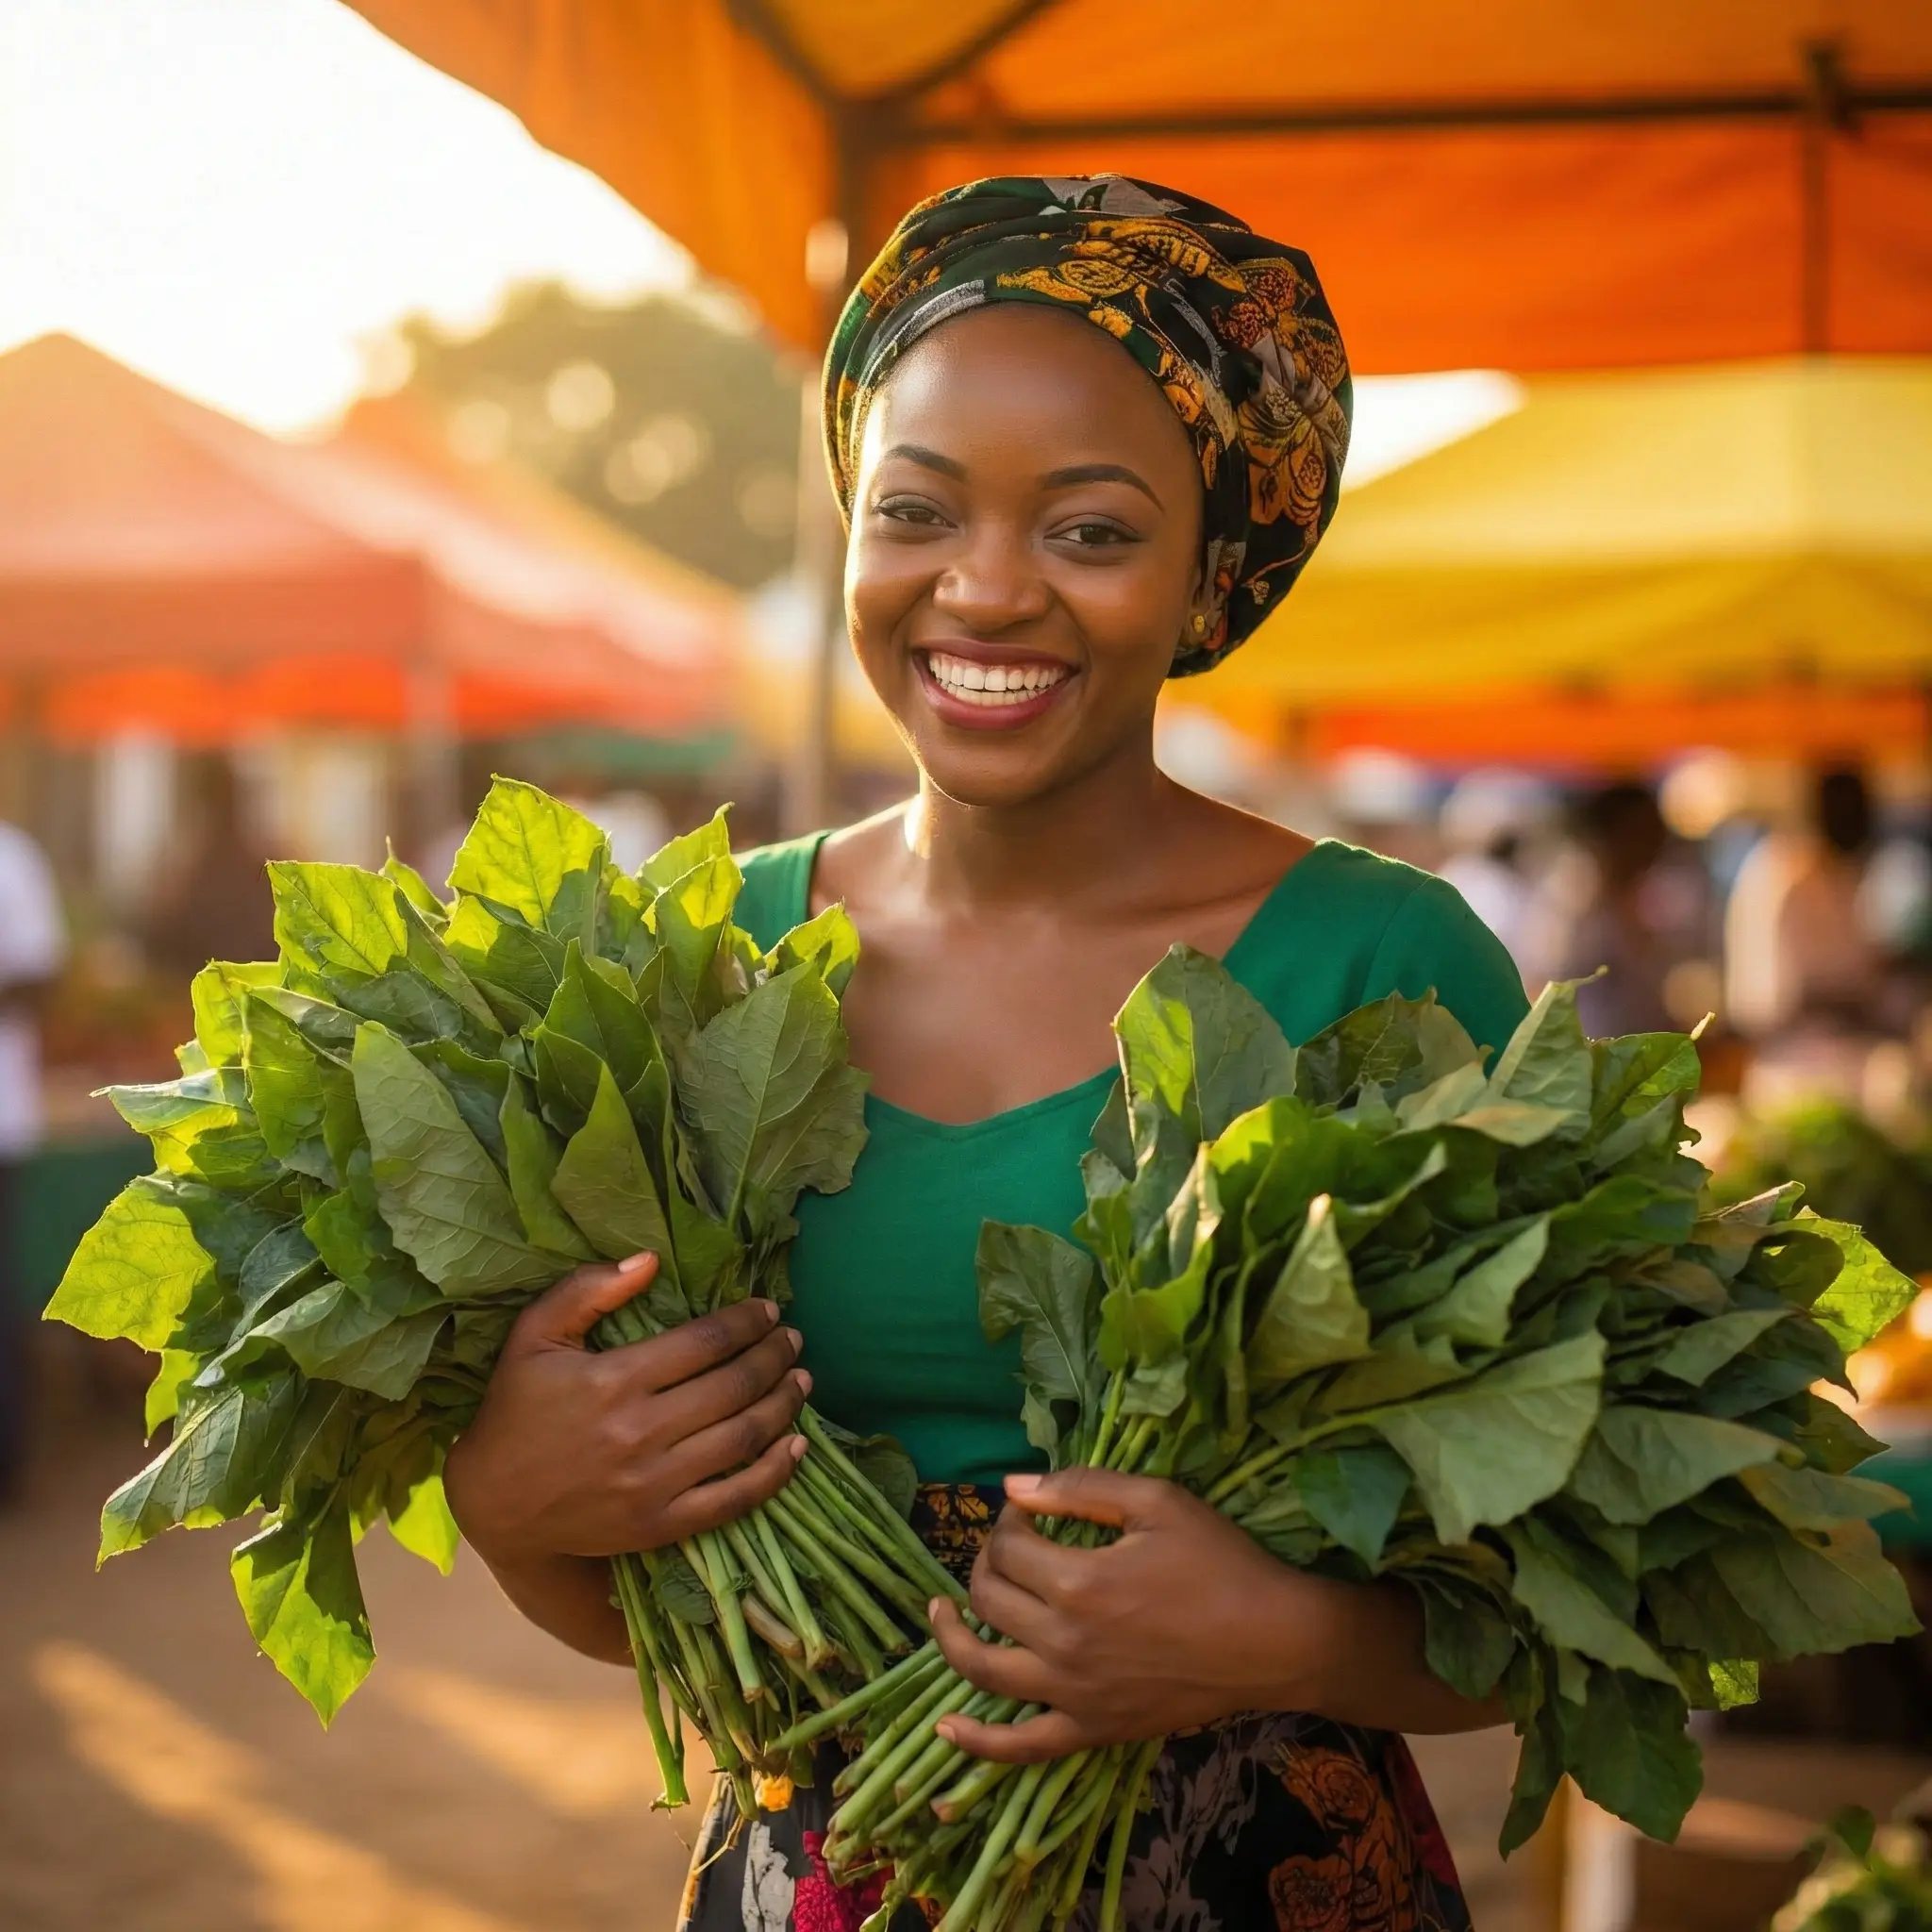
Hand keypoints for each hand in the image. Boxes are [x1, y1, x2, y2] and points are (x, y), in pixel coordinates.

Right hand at [443, 1253, 809, 1565]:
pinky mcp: (661, 1525)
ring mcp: (654, 1484)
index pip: (705, 1342)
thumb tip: (650, 1259)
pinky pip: (734, 1499)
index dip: (746, 1322)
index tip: (769, 1311)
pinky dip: (775, 1472)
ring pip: (743, 1437)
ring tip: (802, 1380)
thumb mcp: (533, 1335)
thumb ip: (587, 1290)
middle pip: (734, 1386)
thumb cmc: (516, 1411)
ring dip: (784, 1405)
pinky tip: (797, 1446)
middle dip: (774, 1356)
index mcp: (615, 1379)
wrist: (493, 1505)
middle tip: (793, 1339)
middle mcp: (641, 1431)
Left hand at [929, 1468, 1343, 1762]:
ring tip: (940, 1611)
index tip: (1029, 1512)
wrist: (1274, 1640)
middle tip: (1009, 1547)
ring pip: (983, 1670)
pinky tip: (945, 1728)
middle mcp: (1063, 1642)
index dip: (1009, 1521)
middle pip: (989, 1599)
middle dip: (986, 1562)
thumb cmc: (1220, 1562)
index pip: (1009, 1546)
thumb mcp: (1157, 1501)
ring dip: (952, 1637)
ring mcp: (1074, 1695)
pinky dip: (977, 1743)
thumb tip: (1012, 1486)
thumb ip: (1080, 1487)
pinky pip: (1021, 1747)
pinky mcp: (1092, 1730)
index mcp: (1078, 1582)